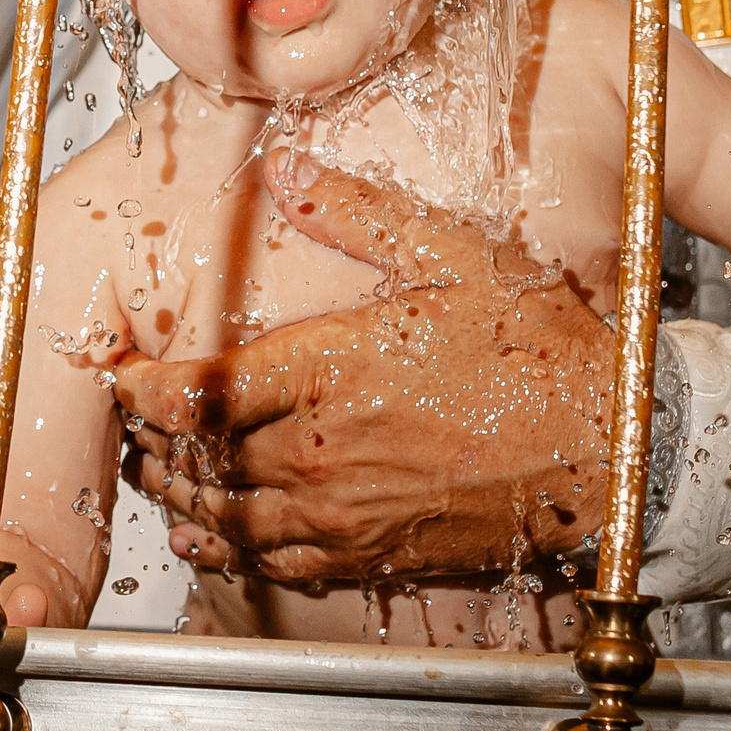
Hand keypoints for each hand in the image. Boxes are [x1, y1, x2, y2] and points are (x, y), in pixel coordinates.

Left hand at [112, 155, 608, 584]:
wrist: (607, 450)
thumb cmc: (542, 352)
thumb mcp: (456, 255)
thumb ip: (360, 213)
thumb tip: (288, 166)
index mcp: (329, 373)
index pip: (193, 393)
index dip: (141, 389)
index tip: (123, 372)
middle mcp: (321, 451)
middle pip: (195, 459)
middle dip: (152, 441)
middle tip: (133, 421)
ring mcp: (344, 513)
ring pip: (224, 517)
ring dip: (180, 496)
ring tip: (157, 475)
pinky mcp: (370, 554)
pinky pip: (272, 564)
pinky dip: (228, 550)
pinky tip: (214, 536)